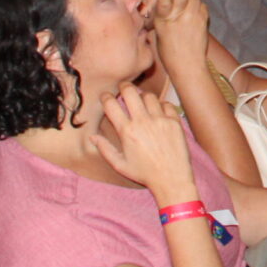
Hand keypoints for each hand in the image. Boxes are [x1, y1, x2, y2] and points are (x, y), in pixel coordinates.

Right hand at [91, 87, 199, 204]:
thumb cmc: (144, 173)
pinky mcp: (174, 122)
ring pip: (149, 96)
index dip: (106, 97)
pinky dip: (161, 105)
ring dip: (143, 96)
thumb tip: (92, 136)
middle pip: (130, 92)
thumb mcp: (120, 164)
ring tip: (141, 102)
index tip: (105, 96)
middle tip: (123, 89)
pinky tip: (158, 112)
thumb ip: (105, 148)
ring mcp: (160, 120)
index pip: (111, 105)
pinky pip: (167, 104)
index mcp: (127, 132)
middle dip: (124, 87)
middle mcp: (143, 122)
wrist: (171, 179)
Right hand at [149, 0, 212, 73]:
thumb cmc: (169, 52)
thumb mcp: (160, 33)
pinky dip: (198, 7)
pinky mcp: (204, 19)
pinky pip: (201, 6)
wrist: (188, 65)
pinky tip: (194, 16)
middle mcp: (178, 17)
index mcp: (163, 20)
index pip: (163, 2)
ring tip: (187, 5)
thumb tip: (168, 2)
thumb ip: (164, 16)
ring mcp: (193, 17)